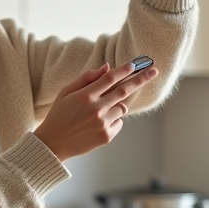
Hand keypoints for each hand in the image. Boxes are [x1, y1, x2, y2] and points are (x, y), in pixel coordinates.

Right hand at [34, 61, 159, 161]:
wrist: (53, 143)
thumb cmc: (59, 114)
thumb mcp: (66, 92)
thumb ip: (87, 78)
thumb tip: (107, 67)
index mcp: (85, 96)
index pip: (110, 78)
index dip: (124, 70)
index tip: (136, 64)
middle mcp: (96, 109)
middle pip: (124, 90)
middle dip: (141, 79)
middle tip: (154, 71)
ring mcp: (103, 124)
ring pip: (122, 107)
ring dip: (118, 104)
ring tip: (100, 110)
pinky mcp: (107, 136)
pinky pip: (119, 122)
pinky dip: (114, 119)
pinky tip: (98, 122)